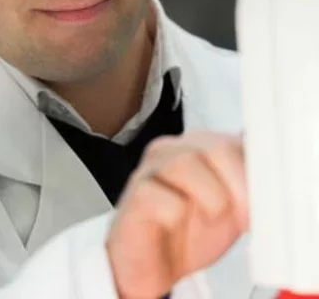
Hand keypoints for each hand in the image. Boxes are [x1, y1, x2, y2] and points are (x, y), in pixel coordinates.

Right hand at [106, 131, 248, 298]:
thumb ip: (246, 180)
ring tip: (208, 219)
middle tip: (242, 217)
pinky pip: (161, 196)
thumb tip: (267, 165)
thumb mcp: (230, 205)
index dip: (253, 170)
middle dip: (238, 186)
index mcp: (196, 147)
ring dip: (209, 199)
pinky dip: (176, 214)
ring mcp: (149, 169)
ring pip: (185, 164)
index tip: (262, 200)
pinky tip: (174, 223)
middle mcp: (172, 150)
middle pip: (214, 147)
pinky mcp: (135, 194)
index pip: (233, 139)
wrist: (153, 263)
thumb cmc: (189, 231)